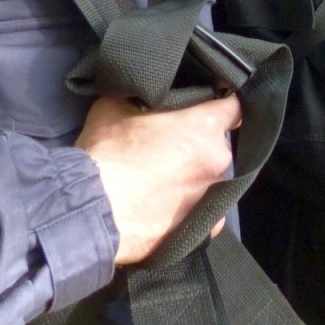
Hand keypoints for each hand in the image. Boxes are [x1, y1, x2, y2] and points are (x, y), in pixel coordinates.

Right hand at [77, 94, 241, 264]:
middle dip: (198, 144)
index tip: (211, 105)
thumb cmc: (106, 154)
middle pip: (217, 144)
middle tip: (169, 148)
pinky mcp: (202, 228)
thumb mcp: (115, 106)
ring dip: (194, 177)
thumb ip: (141, 98)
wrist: (91, 210)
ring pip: (210, 179)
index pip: (233, 106)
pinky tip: (172, 208)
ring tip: (164, 181)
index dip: (222, 103)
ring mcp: (212, 196)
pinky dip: (193, 209)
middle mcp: (216, 160)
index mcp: (204, 127)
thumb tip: (141, 96)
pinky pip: (208, 214)